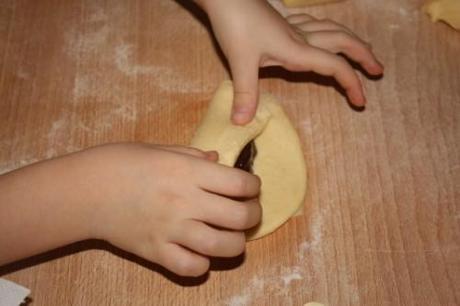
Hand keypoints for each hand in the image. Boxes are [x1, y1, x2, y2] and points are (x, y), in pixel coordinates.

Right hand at [0, 143, 260, 276]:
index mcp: (188, 172)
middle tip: (249, 213)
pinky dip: (202, 265)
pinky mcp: (155, 251)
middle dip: (253, 216)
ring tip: (233, 237)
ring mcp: (171, 229)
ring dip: (236, 244)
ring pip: (222, 246)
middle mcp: (185, 201)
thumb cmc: (123, 162)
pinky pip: (190, 268)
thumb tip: (218, 160)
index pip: (240, 183)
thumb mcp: (161, 149)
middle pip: (239, 217)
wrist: (86, 189)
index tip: (252, 188)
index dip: (254, 187)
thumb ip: (193, 156)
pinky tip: (202, 254)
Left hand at [199, 0, 383, 123]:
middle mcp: (300, 36)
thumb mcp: (239, 62)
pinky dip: (327, 29)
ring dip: (351, 40)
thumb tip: (243, 123)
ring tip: (363, 49)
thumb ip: (246, 92)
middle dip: (363, 56)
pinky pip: (314, 23)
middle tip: (377, 70)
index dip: (352, 83)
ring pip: (332, 29)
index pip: (334, 66)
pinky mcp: (282, 19)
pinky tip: (325, 31)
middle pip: (342, 42)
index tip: (361, 102)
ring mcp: (292, 25)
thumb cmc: (234, 24)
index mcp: (297, 49)